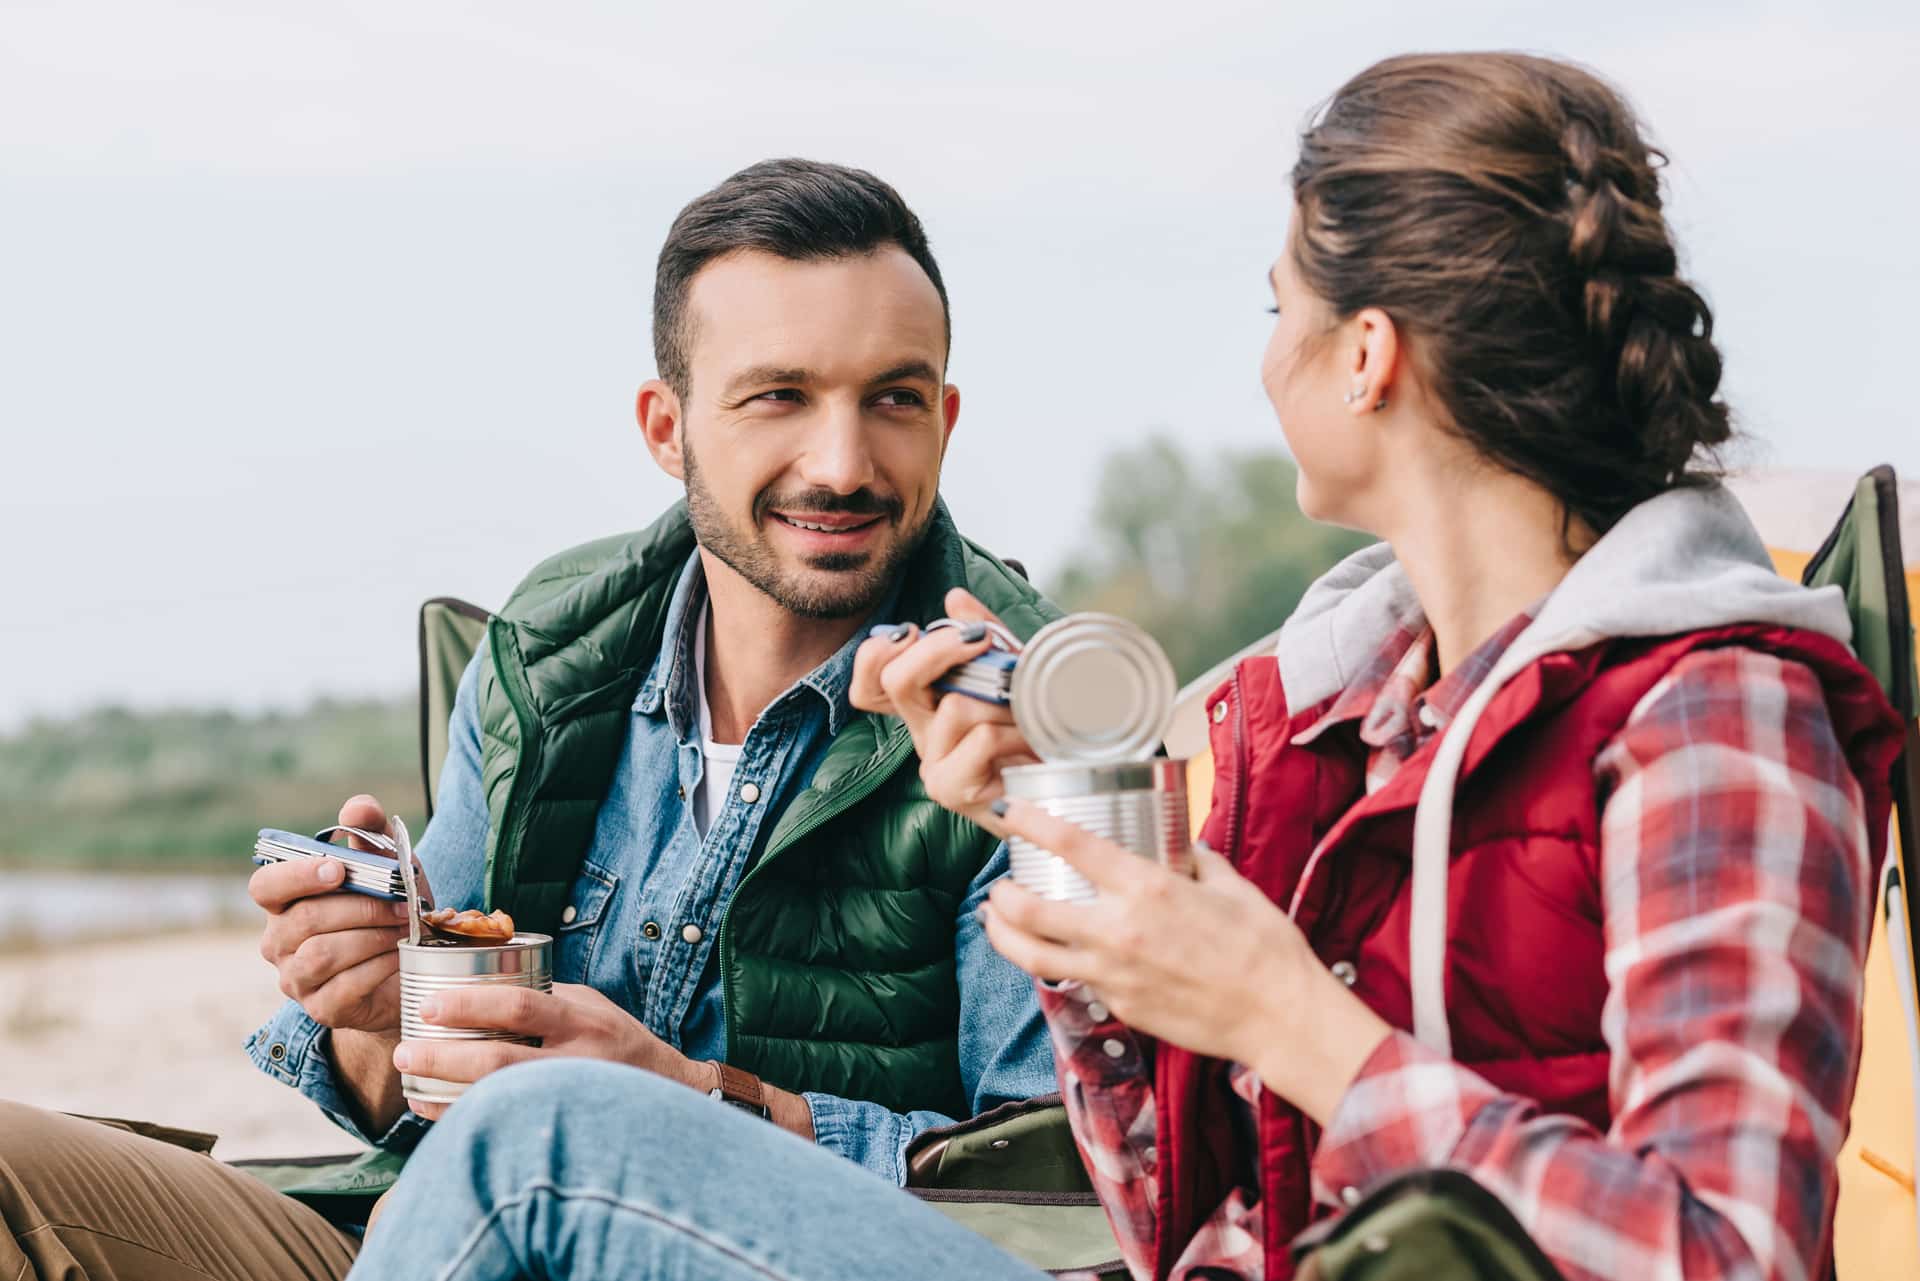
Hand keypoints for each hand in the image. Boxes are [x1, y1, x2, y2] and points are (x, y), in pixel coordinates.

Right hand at [250, 794, 423, 1032]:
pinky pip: (345, 985)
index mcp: (285, 902)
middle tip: (403, 906)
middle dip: (362, 908)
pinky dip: (380, 967)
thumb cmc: (389, 910)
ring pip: (323, 954)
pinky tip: (400, 956)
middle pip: (305, 920)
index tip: (338, 869)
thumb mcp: (388, 866)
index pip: (266, 886)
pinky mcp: (322, 1008)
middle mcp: (279, 942)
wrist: (411, 967)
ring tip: (403, 929)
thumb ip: (371, 832)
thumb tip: (358, 807)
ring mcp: (296, 979)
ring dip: (372, 937)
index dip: (297, 876)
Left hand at [393, 982, 702, 1120]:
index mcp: (582, 1021)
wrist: (667, 1095)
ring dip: (443, 1093)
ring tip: (408, 1081)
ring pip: (495, 1100)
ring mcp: (566, 1099)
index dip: (470, 1006)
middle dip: (443, 1055)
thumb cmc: (620, 1043)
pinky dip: (462, 1118)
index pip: (521, 1008)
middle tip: (405, 1049)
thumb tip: (484, 981)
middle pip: (498, 1060)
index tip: (430, 1006)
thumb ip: (546, 998)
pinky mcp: (560, 1128)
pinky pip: (500, 1125)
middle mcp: (575, 1061)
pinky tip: (434, 1110)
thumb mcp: (592, 1007)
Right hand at [850, 587, 1039, 829]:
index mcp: (927, 703)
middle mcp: (922, 733)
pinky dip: (1015, 732)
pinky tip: (1031, 744)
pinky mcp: (954, 790)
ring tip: (1030, 715)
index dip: (878, 653)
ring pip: (954, 708)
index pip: (870, 679)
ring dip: (1004, 703)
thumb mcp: (1014, 669)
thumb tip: (954, 598)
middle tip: (982, 641)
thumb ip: (984, 632)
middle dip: (941, 650)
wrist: (1070, 782)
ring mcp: (934, 765)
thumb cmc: (1039, 727)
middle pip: (895, 681)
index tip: (915, 630)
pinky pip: (981, 739)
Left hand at [981, 800, 1392, 1125]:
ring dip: (1003, 936)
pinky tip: (1054, 956)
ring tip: (994, 921)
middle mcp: (1118, 930)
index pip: (1069, 846)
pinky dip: (1056, 966)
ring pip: (1034, 955)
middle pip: (1029, 909)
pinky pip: (1076, 982)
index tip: (1009, 813)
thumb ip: (1198, 862)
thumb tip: (1186, 847)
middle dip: (1002, 894)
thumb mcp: (1232, 886)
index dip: (1029, 824)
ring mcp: (1113, 974)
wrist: (1279, 1016)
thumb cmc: (1264, 948)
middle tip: (998, 884)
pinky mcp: (1120, 1006)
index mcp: (1146, 888)